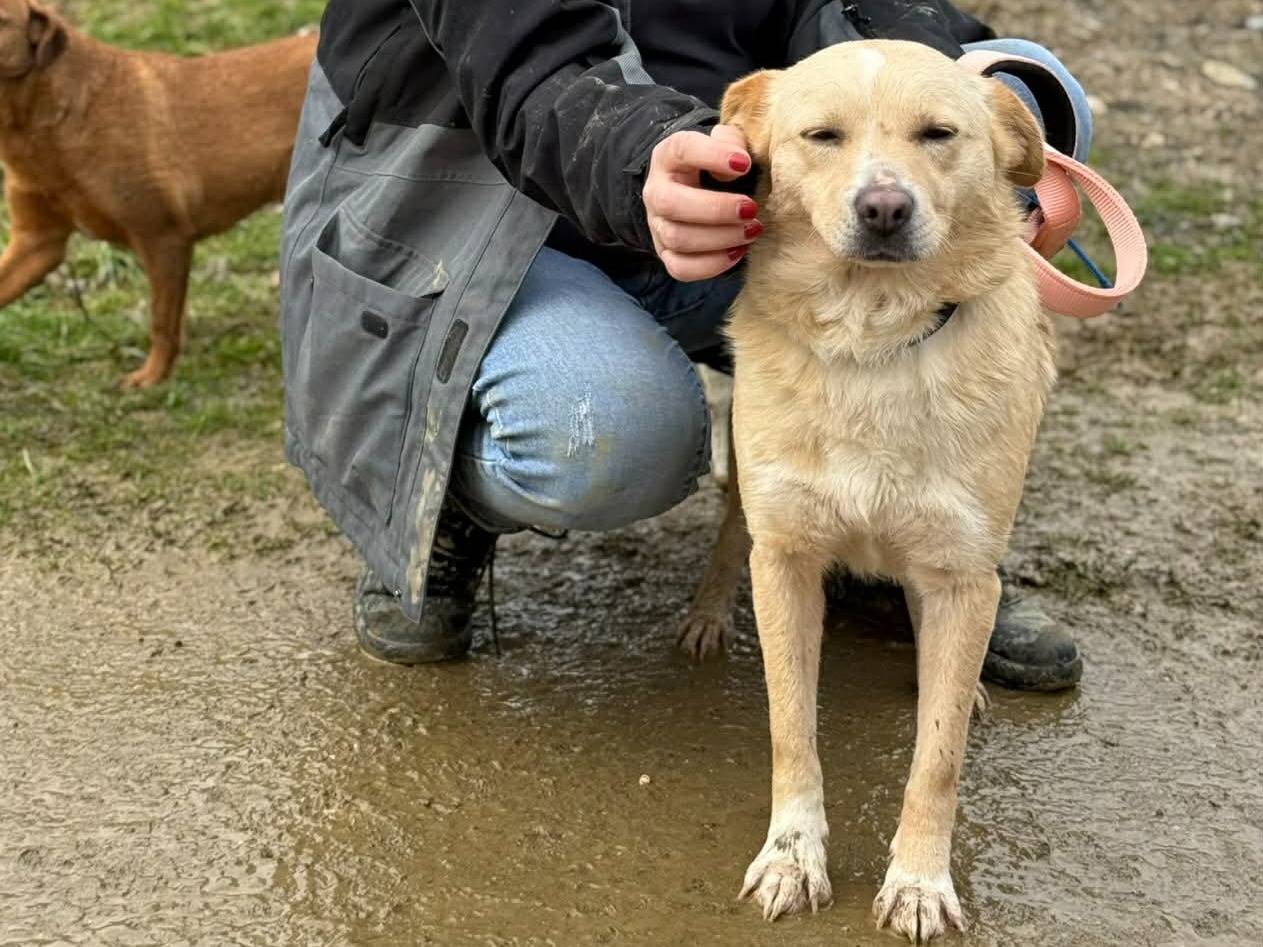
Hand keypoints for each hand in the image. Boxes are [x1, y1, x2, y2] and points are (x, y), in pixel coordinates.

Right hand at [643, 124, 760, 281]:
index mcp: (669, 156)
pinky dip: (711, 264)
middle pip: (671, 203)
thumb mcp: (725, 144)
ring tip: (752, 230)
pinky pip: (680, 268)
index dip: (712, 155)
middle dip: (716, 209)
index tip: (744, 165)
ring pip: (678, 238)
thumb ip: (734, 141)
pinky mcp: (666, 254)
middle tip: (751, 209)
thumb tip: (738, 164)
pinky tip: (738, 252)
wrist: (697, 191)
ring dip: (720, 238)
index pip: (681, 149)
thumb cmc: (718, 166)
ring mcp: (658, 226)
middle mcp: (656, 191)